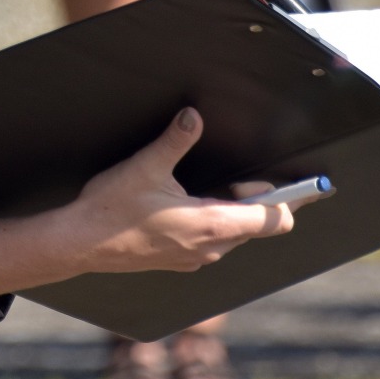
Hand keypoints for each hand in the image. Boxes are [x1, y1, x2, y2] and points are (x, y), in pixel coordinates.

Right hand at [62, 109, 294, 274]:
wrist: (79, 244)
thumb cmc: (111, 209)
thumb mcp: (145, 167)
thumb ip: (176, 140)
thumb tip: (194, 117)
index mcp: (210, 224)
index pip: (273, 220)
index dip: (289, 200)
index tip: (300, 185)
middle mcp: (209, 248)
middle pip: (257, 226)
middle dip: (257, 200)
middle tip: (240, 175)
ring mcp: (195, 258)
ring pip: (234, 235)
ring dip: (233, 213)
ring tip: (210, 188)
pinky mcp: (180, 261)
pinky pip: (213, 243)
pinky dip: (214, 224)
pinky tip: (187, 206)